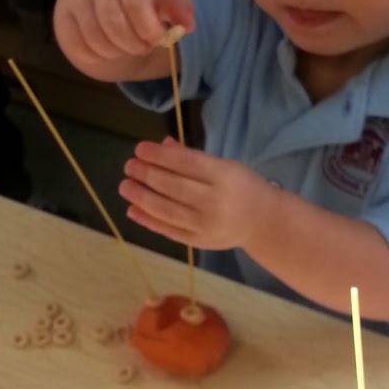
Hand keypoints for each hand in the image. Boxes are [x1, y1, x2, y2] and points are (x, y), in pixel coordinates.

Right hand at [54, 0, 195, 75]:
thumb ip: (178, 8)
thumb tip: (188, 25)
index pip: (135, 1)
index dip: (148, 27)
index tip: (157, 39)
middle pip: (114, 24)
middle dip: (134, 44)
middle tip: (143, 46)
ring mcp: (77, 1)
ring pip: (97, 39)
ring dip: (117, 52)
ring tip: (126, 46)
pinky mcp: (63, 21)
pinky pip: (81, 49)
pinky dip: (98, 56)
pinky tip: (108, 48)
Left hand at [119, 137, 271, 250]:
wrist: (263, 222)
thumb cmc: (241, 187)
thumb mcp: (224, 165)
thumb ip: (192, 157)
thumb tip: (161, 146)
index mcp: (224, 177)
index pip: (185, 163)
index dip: (159, 156)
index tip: (140, 149)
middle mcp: (214, 202)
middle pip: (173, 187)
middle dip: (146, 175)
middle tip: (129, 166)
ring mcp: (205, 225)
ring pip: (166, 210)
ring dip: (141, 197)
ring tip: (125, 186)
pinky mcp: (198, 242)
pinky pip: (168, 230)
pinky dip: (148, 220)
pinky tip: (132, 210)